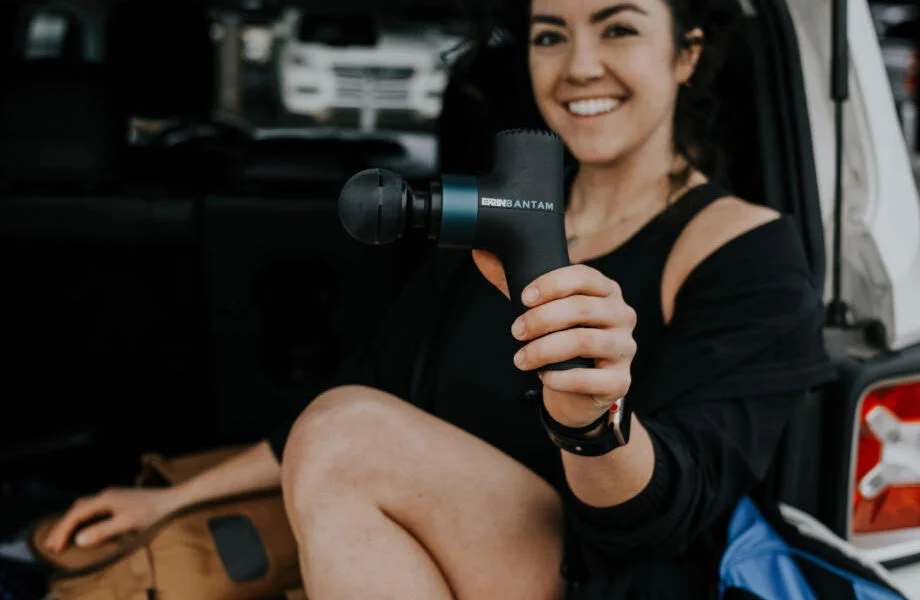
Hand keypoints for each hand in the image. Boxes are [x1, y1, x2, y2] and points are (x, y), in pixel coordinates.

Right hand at [44, 488, 180, 551]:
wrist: (174, 500)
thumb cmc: (152, 512)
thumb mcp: (127, 524)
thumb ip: (103, 531)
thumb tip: (79, 540)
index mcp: (105, 499)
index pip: (76, 514)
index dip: (63, 531)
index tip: (55, 548)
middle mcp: (106, 494)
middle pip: (77, 509)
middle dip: (63, 526)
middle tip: (52, 545)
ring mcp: (113, 496)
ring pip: (84, 507)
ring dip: (72, 522)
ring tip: (63, 537)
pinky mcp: (119, 500)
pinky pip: (93, 508)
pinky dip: (83, 519)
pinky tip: (84, 527)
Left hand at [473, 250, 635, 427]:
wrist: (579, 391)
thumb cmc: (561, 341)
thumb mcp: (543, 310)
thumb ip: (517, 282)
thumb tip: (480, 252)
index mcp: (607, 291)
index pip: (584, 276)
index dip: (551, 284)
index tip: (523, 298)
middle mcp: (622, 315)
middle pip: (581, 308)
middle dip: (540, 319)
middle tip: (515, 331)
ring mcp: (626, 348)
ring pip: (584, 341)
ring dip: (544, 349)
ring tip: (521, 358)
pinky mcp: (621, 382)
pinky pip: (589, 378)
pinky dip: (560, 377)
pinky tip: (544, 376)